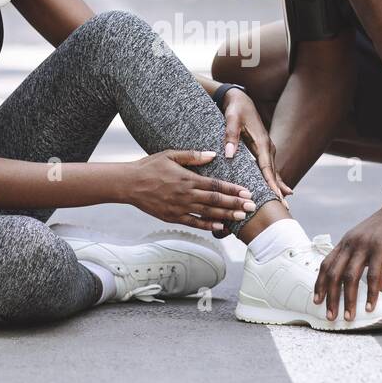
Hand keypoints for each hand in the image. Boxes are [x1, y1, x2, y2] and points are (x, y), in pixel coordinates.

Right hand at [124, 149, 256, 232]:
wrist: (129, 184)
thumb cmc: (150, 167)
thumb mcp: (170, 155)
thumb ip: (193, 156)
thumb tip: (213, 155)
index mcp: (187, 178)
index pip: (215, 185)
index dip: (233, 189)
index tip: (247, 192)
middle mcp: (186, 194)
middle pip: (216, 200)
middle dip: (235, 204)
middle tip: (252, 207)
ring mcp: (179, 208)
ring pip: (208, 213)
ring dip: (226, 215)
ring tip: (242, 217)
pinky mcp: (172, 217)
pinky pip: (194, 223)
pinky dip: (208, 225)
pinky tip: (220, 227)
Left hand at [219, 89, 293, 205]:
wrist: (240, 100)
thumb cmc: (235, 109)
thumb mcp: (232, 119)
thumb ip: (230, 136)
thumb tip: (229, 155)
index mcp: (261, 142)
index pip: (267, 167)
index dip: (271, 183)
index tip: (276, 196)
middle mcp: (267, 147)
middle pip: (273, 173)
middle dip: (279, 190)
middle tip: (284, 207)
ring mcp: (266, 149)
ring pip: (273, 171)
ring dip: (278, 187)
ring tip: (284, 203)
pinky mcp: (262, 150)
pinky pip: (268, 168)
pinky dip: (273, 179)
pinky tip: (278, 190)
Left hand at [313, 199, 381, 321]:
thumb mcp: (366, 238)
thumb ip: (359, 255)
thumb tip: (359, 280)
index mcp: (346, 242)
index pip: (326, 264)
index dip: (320, 284)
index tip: (316, 300)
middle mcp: (351, 243)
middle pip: (334, 273)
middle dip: (330, 297)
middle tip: (330, 316)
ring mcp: (366, 245)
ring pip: (350, 276)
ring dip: (349, 299)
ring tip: (349, 316)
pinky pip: (374, 274)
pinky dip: (372, 292)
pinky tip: (371, 305)